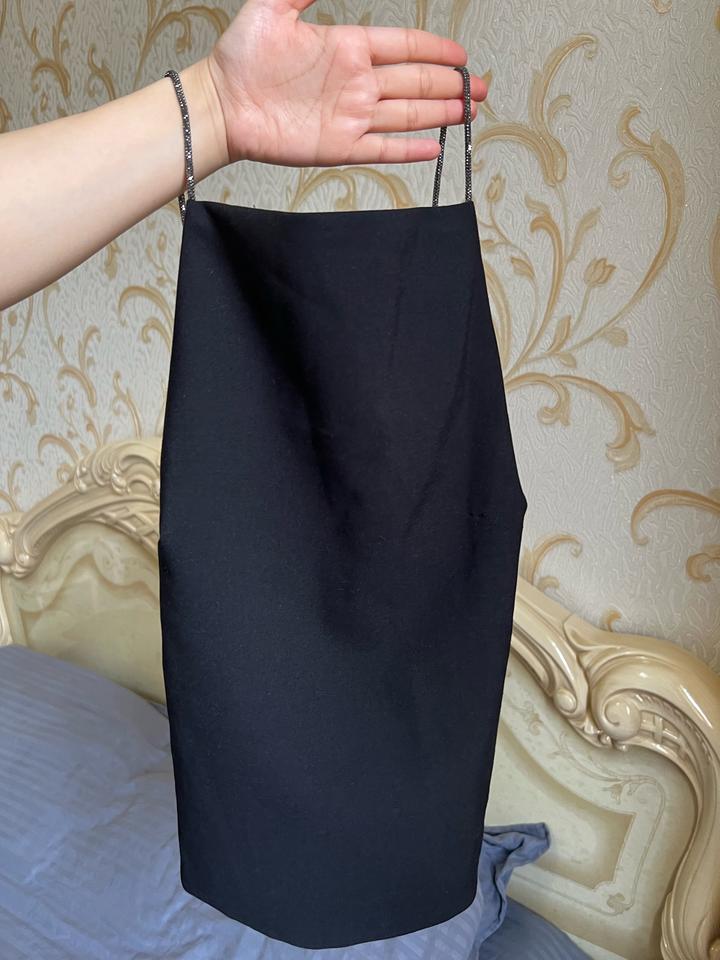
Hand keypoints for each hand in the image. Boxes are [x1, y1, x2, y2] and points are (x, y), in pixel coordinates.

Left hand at [205, 0, 486, 167]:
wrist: (220, 105)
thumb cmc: (239, 58)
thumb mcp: (272, 7)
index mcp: (348, 46)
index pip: (404, 46)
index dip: (435, 51)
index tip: (461, 56)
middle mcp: (356, 82)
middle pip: (415, 82)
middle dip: (450, 85)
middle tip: (480, 88)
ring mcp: (350, 116)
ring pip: (407, 114)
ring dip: (440, 113)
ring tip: (469, 112)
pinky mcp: (339, 146)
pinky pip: (382, 148)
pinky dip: (409, 149)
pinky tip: (433, 147)